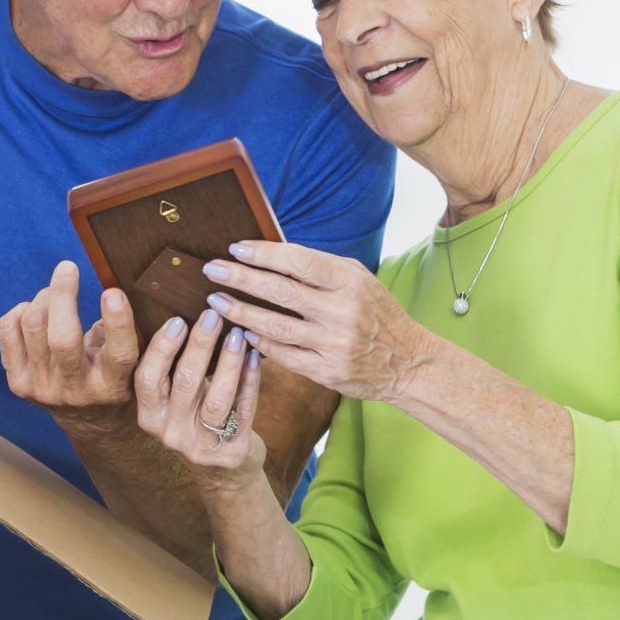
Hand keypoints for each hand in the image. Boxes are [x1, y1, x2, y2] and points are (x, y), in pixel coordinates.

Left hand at [0, 260, 138, 428]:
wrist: (87, 420)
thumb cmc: (112, 378)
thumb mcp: (130, 363)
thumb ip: (123, 332)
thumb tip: (113, 290)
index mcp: (112, 385)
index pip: (118, 354)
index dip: (117, 321)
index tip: (112, 292)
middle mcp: (76, 391)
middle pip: (62, 337)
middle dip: (63, 294)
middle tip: (69, 268)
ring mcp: (43, 388)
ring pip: (33, 325)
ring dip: (45, 297)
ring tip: (56, 293)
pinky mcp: (18, 383)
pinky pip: (8, 330)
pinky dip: (20, 310)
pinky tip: (35, 311)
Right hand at [132, 308, 264, 492]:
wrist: (224, 473)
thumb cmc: (196, 419)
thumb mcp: (175, 401)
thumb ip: (171, 368)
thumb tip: (177, 312)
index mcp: (150, 416)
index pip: (148, 379)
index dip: (161, 348)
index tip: (177, 319)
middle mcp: (171, 434)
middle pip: (185, 383)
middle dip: (199, 345)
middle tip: (212, 315)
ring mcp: (202, 446)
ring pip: (217, 398)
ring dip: (228, 362)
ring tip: (237, 333)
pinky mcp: (233, 452)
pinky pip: (244, 410)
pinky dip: (250, 380)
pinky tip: (256, 356)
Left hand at [199, 242, 432, 406]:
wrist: (408, 361)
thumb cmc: (375, 312)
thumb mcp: (358, 279)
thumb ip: (320, 268)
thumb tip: (269, 253)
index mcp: (348, 281)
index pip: (298, 261)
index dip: (263, 254)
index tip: (235, 248)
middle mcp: (341, 311)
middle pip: (280, 291)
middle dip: (240, 279)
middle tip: (212, 270)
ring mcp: (333, 343)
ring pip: (275, 326)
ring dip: (240, 312)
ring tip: (216, 301)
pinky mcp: (326, 371)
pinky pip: (284, 355)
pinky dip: (260, 343)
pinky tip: (241, 333)